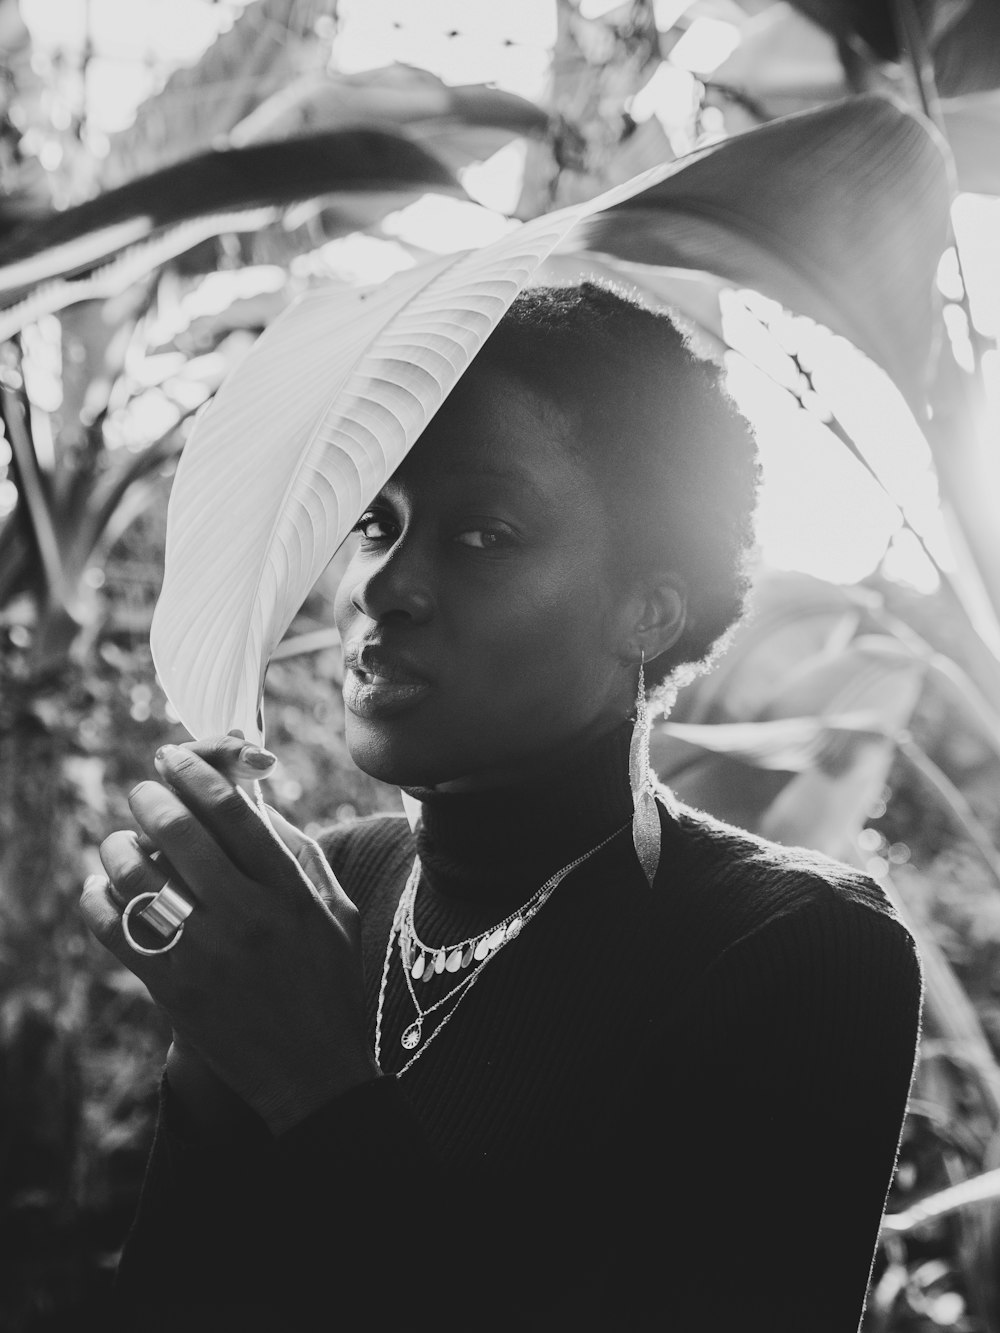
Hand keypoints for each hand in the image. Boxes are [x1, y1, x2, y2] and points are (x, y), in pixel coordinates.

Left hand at [81, 737, 377, 1134]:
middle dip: (152, 797)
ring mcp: (205, 954)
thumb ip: (295, 851)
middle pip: (180, 831)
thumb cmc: (328, 980)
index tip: (173, 756)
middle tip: (145, 790)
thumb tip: (246, 796)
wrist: (314, 1072)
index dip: (196, 772)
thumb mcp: (332, 908)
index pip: (233, 812)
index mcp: (289, 890)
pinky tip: (102, 889)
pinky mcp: (171, 989)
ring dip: (120, 845)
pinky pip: (114, 927)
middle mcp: (247, 915)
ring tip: (122, 841)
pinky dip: (98, 898)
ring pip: (138, 875)